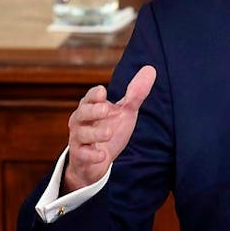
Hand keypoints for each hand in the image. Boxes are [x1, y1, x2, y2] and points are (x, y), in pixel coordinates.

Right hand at [63, 65, 156, 192]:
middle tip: (106, 109)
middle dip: (93, 110)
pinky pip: (82, 155)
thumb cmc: (109, 130)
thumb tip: (150, 69)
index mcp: (91, 107)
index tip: (103, 92)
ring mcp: (79, 139)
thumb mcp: (124, 112)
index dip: (95, 95)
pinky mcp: (80, 157)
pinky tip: (102, 155)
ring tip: (108, 133)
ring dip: (95, 133)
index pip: (90, 97)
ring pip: (81, 134)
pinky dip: (91, 155)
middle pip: (82, 112)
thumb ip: (136, 94)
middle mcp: (81, 121)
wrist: (95, 161)